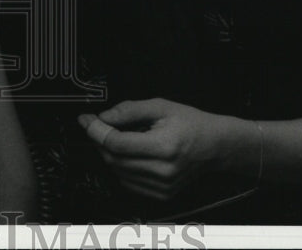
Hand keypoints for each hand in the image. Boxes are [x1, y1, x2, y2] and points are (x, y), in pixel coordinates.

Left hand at [78, 98, 237, 200]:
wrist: (215, 146)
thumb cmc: (191, 123)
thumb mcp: (160, 106)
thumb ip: (129, 110)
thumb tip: (103, 117)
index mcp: (164, 147)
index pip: (116, 143)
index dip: (95, 130)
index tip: (86, 119)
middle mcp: (163, 171)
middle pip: (113, 159)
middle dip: (98, 140)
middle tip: (95, 125)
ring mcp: (162, 186)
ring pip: (117, 172)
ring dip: (108, 153)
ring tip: (114, 136)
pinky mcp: (162, 195)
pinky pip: (128, 182)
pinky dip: (120, 167)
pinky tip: (126, 153)